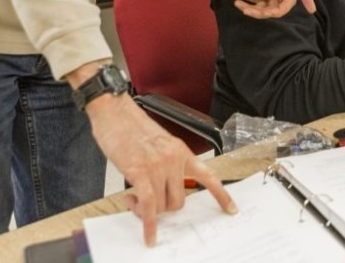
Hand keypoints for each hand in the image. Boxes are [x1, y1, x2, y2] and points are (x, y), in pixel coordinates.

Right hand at [87, 93, 235, 245]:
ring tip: (133, 200)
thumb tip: (160, 191)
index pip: (208, 175)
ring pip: (162, 205)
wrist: (114, 110)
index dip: (221, 194)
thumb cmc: (130, 126)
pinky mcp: (141, 172)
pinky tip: (149, 234)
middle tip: (146, 203)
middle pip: (179, 201)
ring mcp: (159, 165)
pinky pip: (150, 205)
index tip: (230, 208)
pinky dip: (149, 223)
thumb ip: (165, 165)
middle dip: (163, 208)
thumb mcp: (158, 143)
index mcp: (181, 151)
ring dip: (147, 211)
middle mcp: (174, 159)